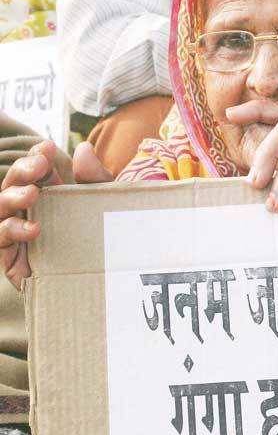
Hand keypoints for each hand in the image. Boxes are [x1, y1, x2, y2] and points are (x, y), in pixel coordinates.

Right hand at [0, 140, 112, 289]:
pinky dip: (11, 230)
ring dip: (11, 197)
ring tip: (33, 194)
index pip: (35, 171)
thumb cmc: (108, 242)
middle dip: (22, 171)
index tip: (47, 147)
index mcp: (51, 198)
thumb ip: (97, 179)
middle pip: (13, 186)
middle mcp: (30, 214)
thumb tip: (83, 148)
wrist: (109, 287)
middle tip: (39, 166)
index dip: (35, 157)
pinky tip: (34, 229)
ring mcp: (19, 237)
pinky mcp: (13, 261)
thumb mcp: (107, 207)